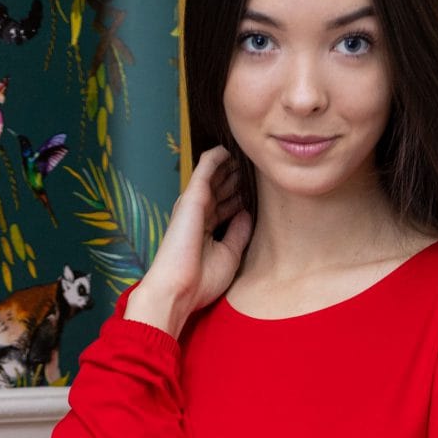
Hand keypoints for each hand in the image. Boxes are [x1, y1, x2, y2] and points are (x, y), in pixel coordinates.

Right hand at [126, 144, 252, 334]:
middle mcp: (198, 213)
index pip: (225, 205)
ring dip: (231, 164)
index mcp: (205, 229)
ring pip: (215, 174)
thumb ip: (239, 232)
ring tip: (248, 153)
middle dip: (237, 178)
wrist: (178, 290)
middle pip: (220, 188)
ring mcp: (194, 203)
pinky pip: (207, 166)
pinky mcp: (193, 195)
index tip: (259, 190)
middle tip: (256, 167)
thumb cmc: (200, 281)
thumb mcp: (229, 255)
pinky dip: (219, 155)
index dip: (240, 196)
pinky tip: (232, 148)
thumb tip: (246, 212)